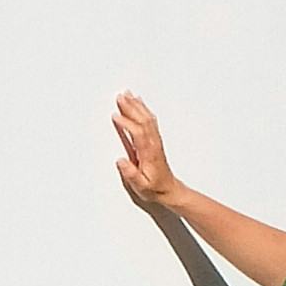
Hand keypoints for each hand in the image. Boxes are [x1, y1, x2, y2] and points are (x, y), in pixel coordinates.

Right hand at [112, 92, 179, 208]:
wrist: (169, 190)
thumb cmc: (155, 188)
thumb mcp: (141, 187)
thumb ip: (131, 174)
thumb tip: (121, 161)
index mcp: (149, 153)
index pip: (138, 133)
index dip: (127, 123)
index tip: (116, 116)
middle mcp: (154, 144)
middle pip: (143, 120)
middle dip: (131, 107)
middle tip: (121, 96)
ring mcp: (156, 140)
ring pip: (147, 118)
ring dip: (137, 105)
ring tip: (127, 94)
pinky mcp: (155, 140)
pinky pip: (150, 120)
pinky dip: (143, 110)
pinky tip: (138, 103)